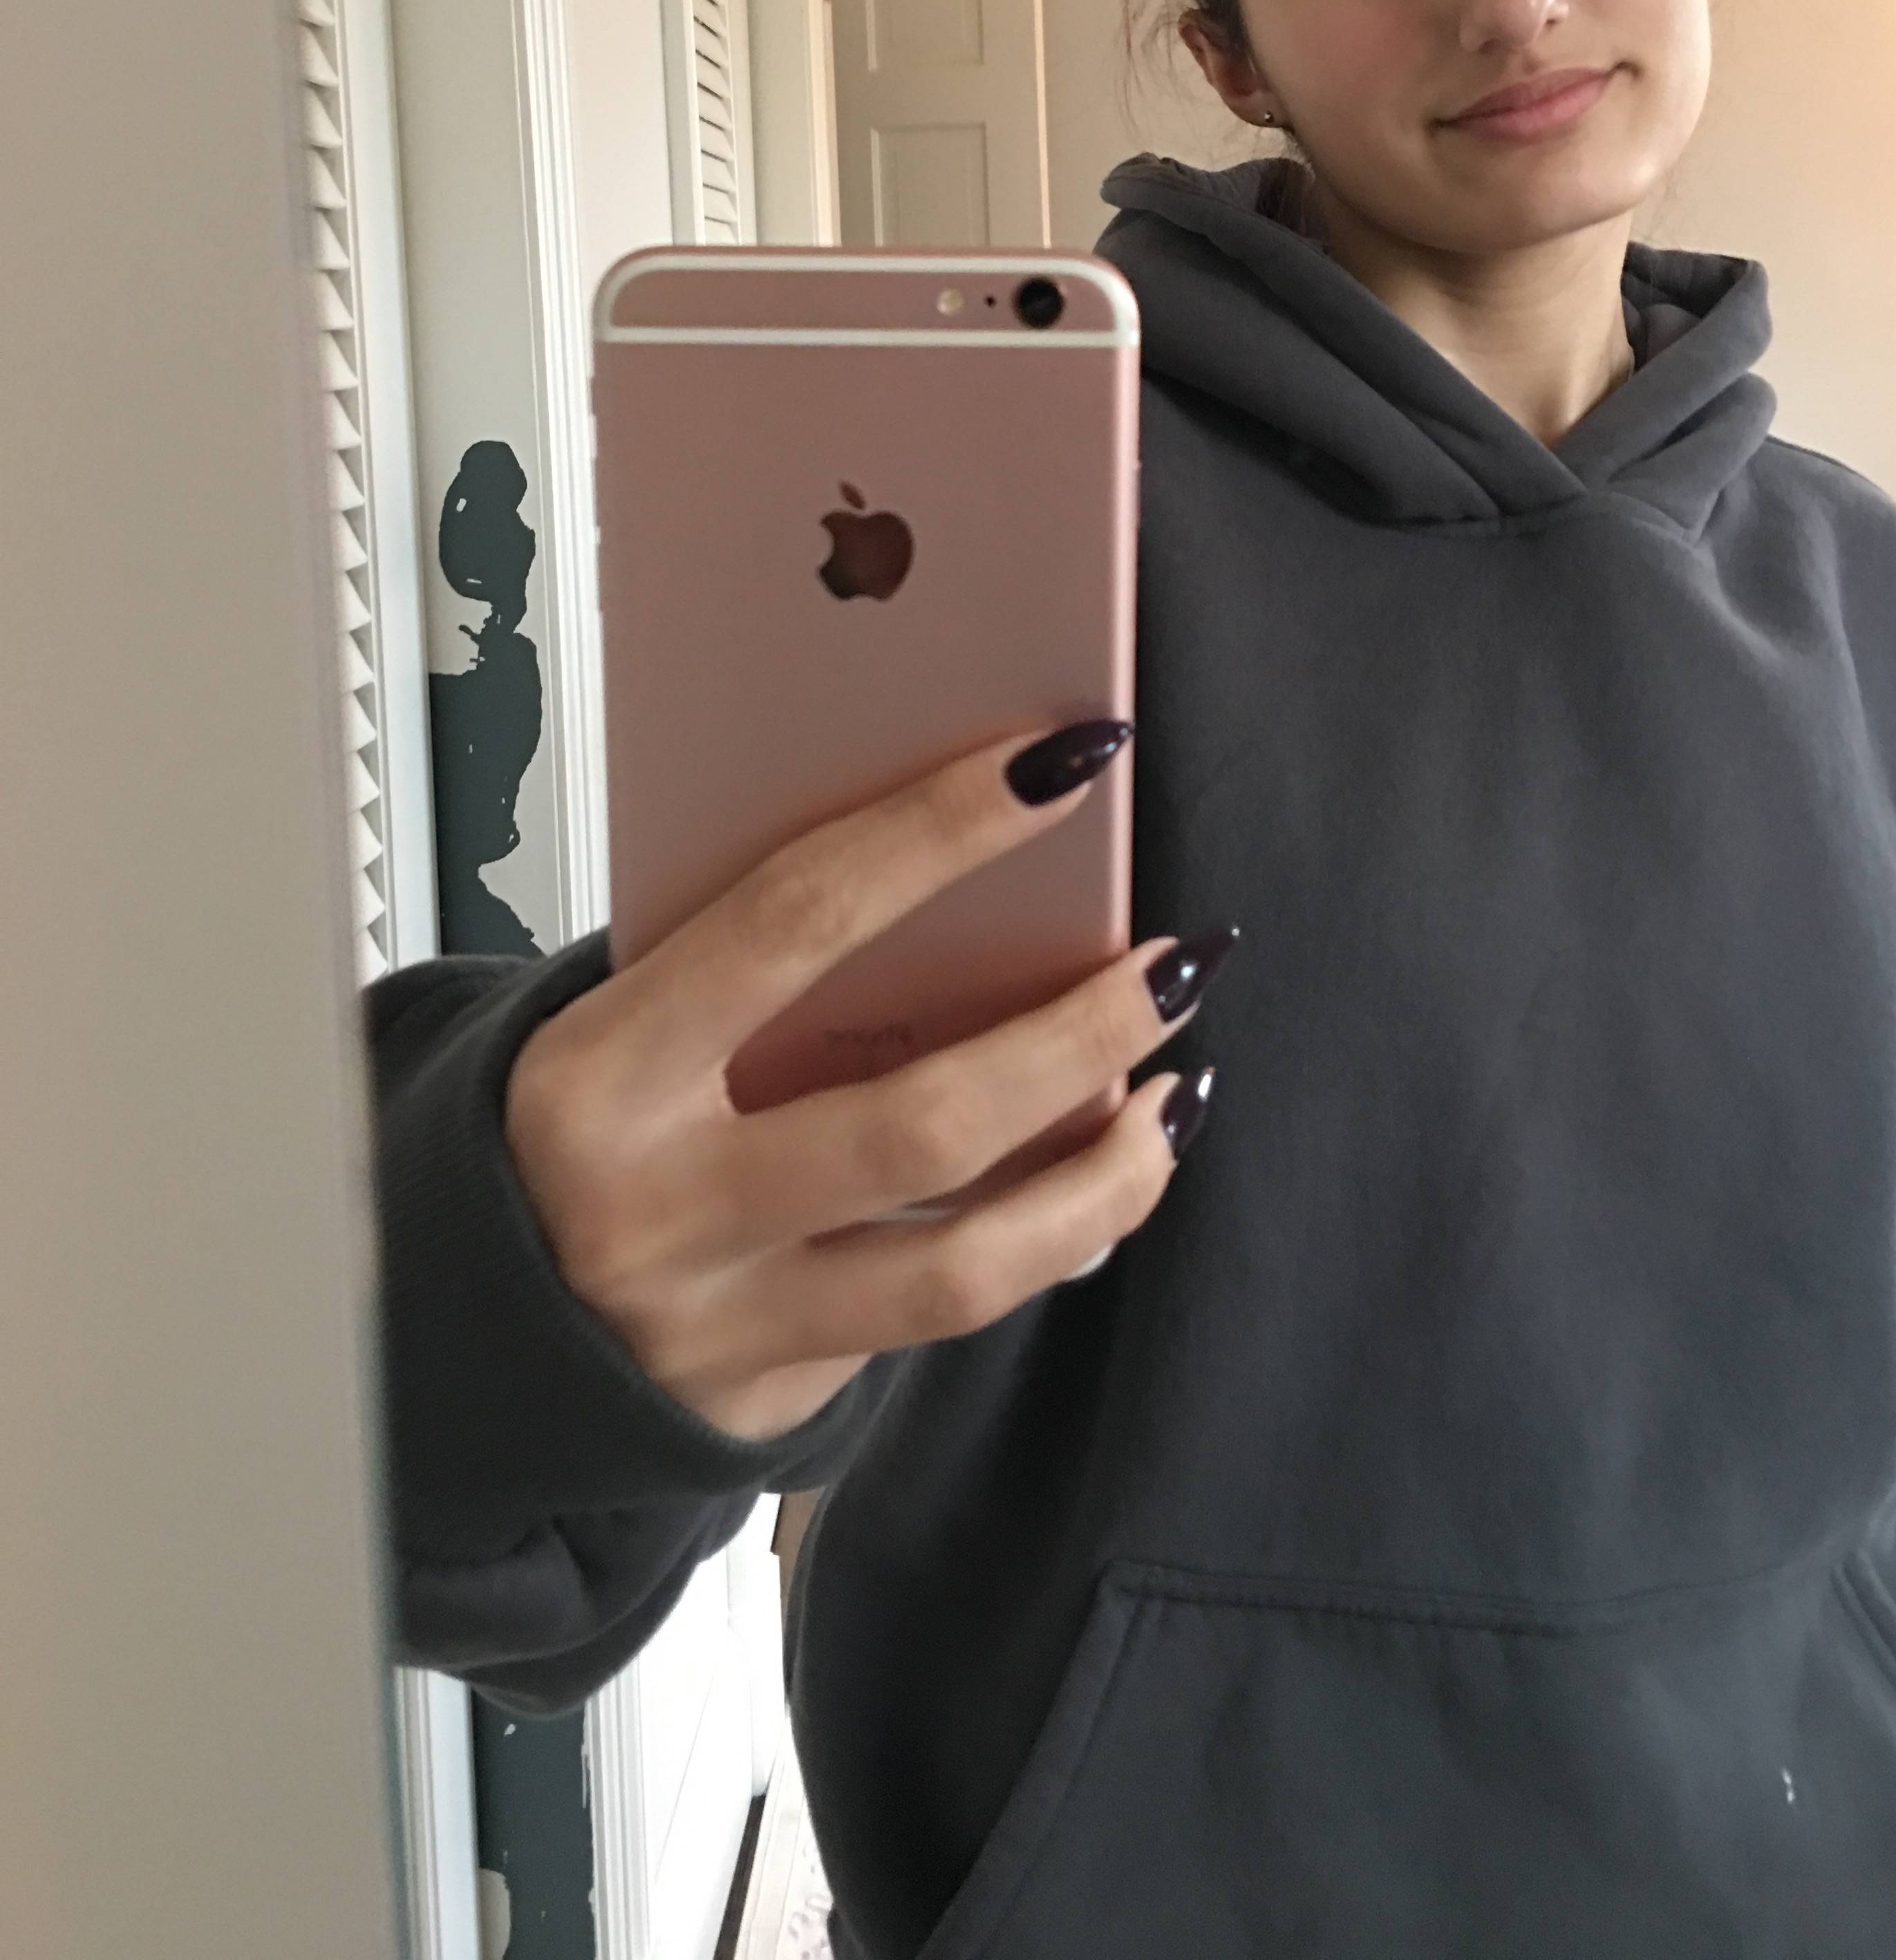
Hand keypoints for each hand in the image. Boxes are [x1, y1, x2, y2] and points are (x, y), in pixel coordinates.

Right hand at [502, 724, 1228, 1442]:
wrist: (453, 1339)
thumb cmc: (558, 1136)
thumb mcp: (617, 1025)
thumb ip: (752, 970)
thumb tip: (964, 873)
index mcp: (604, 1073)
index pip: (801, 917)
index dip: (946, 830)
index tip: (1065, 761)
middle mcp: (662, 1209)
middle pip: (924, 1124)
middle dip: (1080, 1036)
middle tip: (1175, 964)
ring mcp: (724, 1324)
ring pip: (967, 1268)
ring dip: (1105, 1178)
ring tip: (1177, 1098)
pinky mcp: (776, 1399)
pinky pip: (941, 1316)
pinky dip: (1042, 1243)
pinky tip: (1095, 1187)